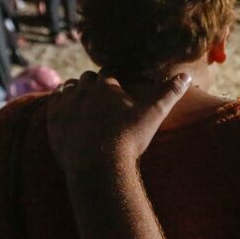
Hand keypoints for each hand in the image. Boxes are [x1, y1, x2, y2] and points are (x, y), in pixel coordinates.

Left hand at [46, 71, 191, 175]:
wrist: (97, 165)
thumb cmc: (127, 138)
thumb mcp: (153, 114)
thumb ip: (169, 93)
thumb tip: (187, 75)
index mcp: (107, 87)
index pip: (108, 73)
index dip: (112, 77)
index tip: (115, 81)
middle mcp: (84, 91)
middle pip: (87, 79)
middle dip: (93, 83)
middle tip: (99, 90)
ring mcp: (66, 106)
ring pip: (68, 88)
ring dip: (74, 89)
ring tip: (80, 96)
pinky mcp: (53, 122)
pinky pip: (52, 103)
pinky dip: (58, 102)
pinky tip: (63, 107)